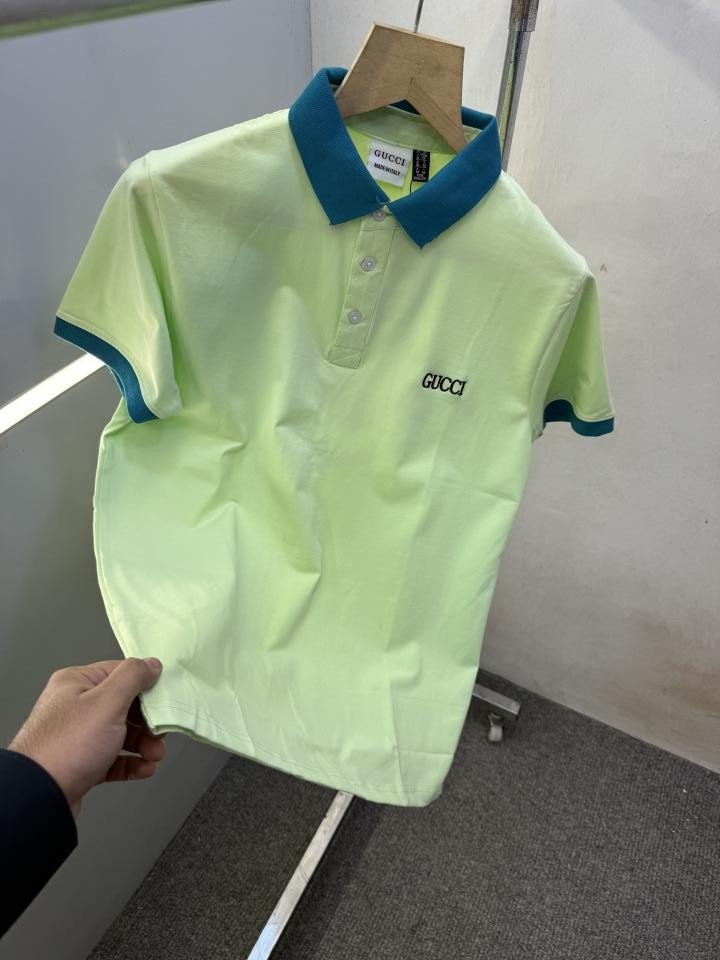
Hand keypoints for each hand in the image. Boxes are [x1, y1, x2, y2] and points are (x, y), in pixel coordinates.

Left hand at [7, 657, 166, 818]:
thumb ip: (133, 677)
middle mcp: (75, 706)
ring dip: (143, 744)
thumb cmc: (69, 745)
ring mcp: (77, 737)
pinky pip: (112, 758)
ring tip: (154, 756)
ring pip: (120, 734)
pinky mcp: (81, 764)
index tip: (164, 700)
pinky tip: (144, 768)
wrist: (39, 796)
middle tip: (160, 735)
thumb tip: (151, 664)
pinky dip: (131, 762)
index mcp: (77, 683)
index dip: (146, 686)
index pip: (121, 674)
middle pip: (124, 706)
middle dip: (148, 722)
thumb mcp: (107, 702)